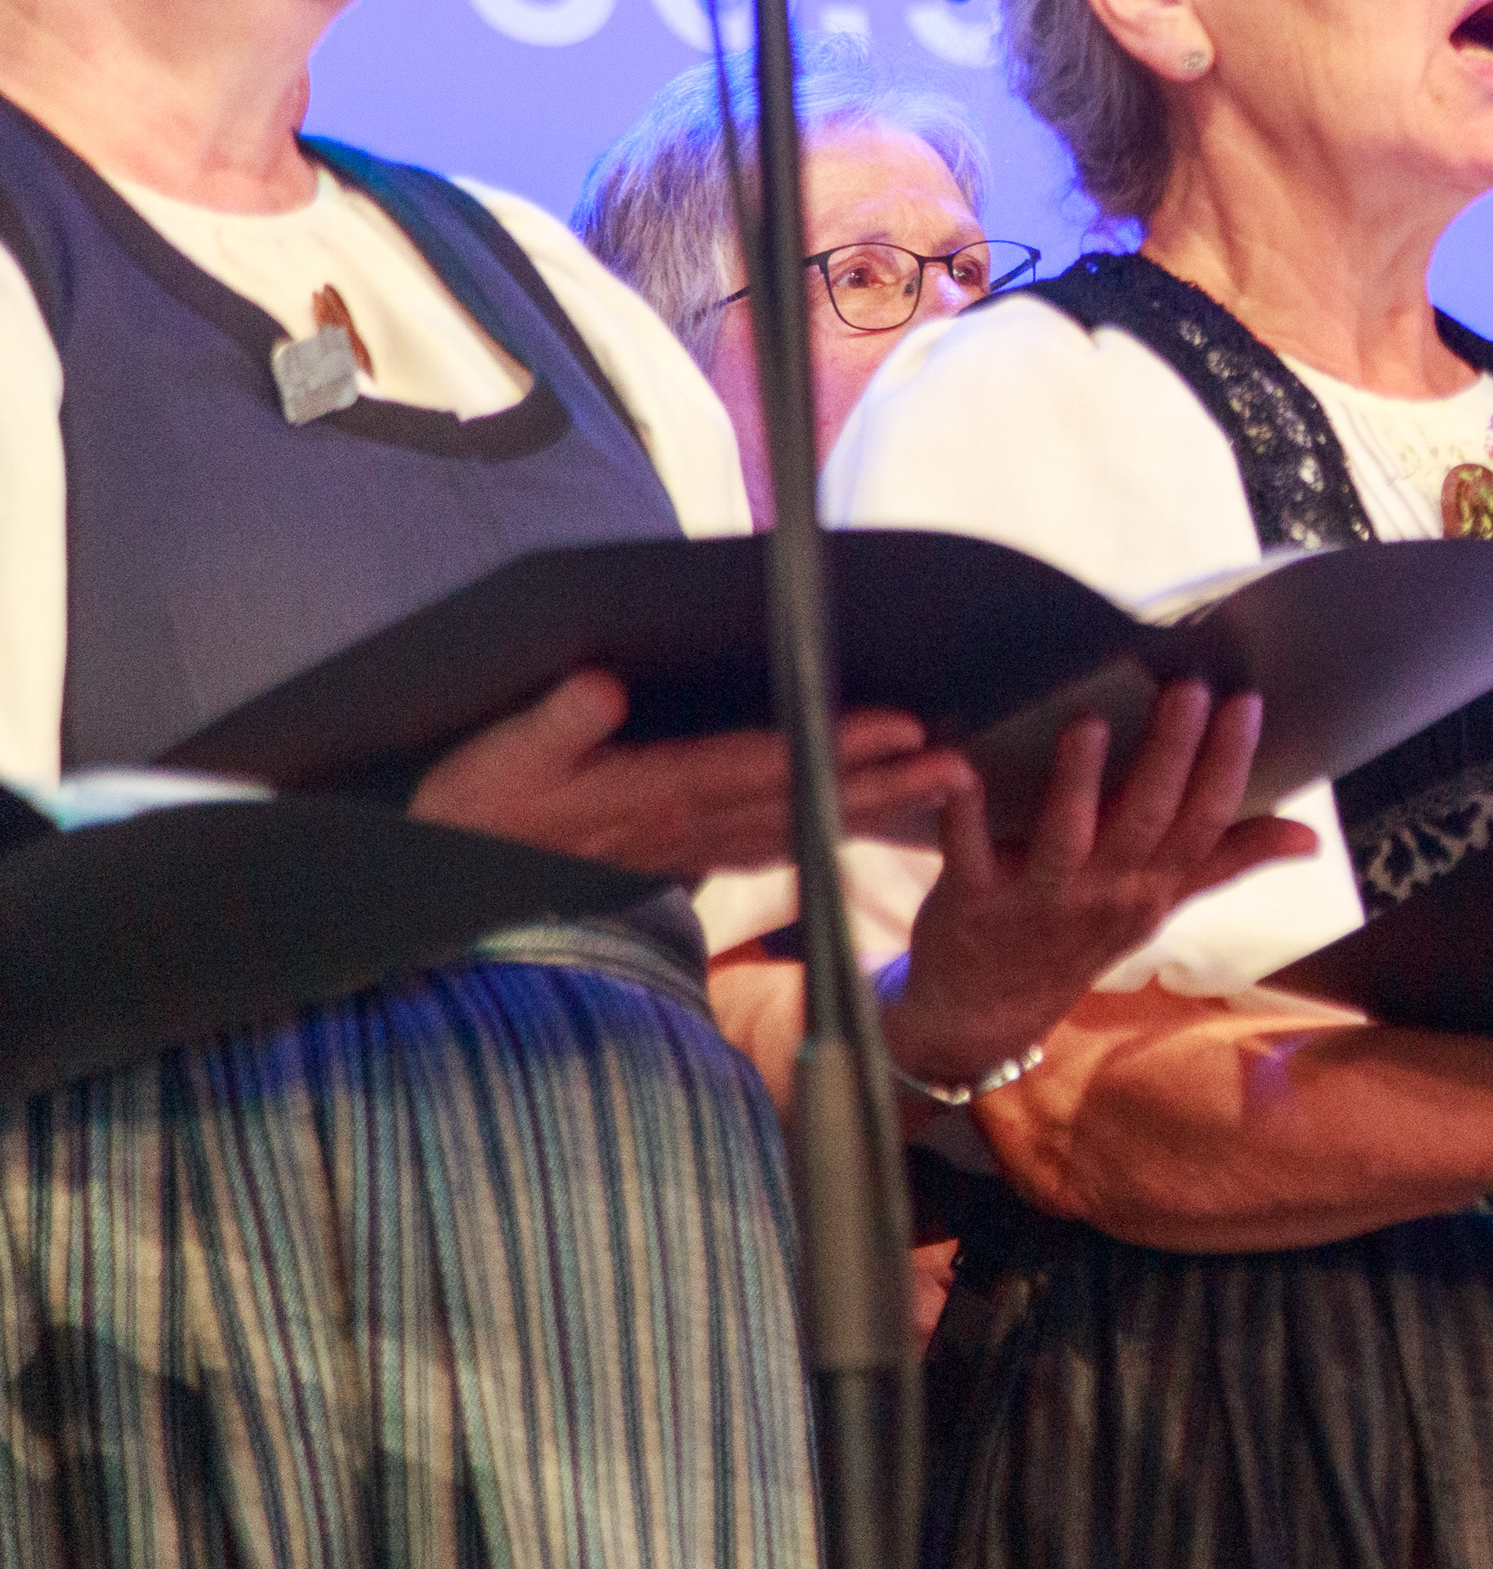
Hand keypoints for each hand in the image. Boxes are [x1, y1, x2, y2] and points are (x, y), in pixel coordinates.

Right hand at [409, 670, 969, 878]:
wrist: (453, 883)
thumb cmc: (478, 809)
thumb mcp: (498, 759)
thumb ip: (553, 723)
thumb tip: (600, 685)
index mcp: (651, 794)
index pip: (761, 767)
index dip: (831, 749)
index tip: (899, 728)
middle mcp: (687, 826)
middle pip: (805, 802)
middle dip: (885, 784)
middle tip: (962, 766)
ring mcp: (692, 847)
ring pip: (804, 825)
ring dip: (877, 807)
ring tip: (949, 785)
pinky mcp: (688, 856)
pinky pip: (779, 845)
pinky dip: (834, 830)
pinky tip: (876, 819)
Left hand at [881, 682, 1315, 1093]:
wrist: (989, 1012)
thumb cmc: (1079, 940)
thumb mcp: (1161, 906)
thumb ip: (1228, 860)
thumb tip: (1310, 835)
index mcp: (1153, 886)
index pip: (1205, 820)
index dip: (1228, 763)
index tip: (1244, 702)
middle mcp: (1105, 891)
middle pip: (1147, 820)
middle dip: (1170, 755)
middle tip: (1187, 690)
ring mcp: (1039, 898)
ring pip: (1066, 835)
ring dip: (1078, 781)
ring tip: (1088, 722)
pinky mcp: (973, 899)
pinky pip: (970, 852)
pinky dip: (965, 814)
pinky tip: (964, 769)